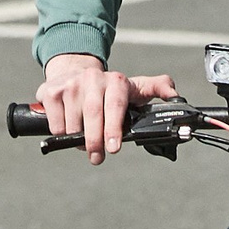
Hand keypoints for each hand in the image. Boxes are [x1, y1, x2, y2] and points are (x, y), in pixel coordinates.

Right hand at [35, 52, 179, 164]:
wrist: (73, 70)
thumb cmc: (109, 88)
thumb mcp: (134, 87)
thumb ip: (159, 88)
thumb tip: (176, 96)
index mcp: (116, 81)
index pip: (116, 106)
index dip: (114, 129)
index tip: (113, 149)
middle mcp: (93, 79)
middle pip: (93, 116)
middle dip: (95, 142)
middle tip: (97, 157)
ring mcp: (70, 85)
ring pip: (73, 125)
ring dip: (78, 140)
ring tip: (84, 141)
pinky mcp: (51, 91)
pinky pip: (56, 124)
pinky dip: (62, 133)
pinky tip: (69, 128)